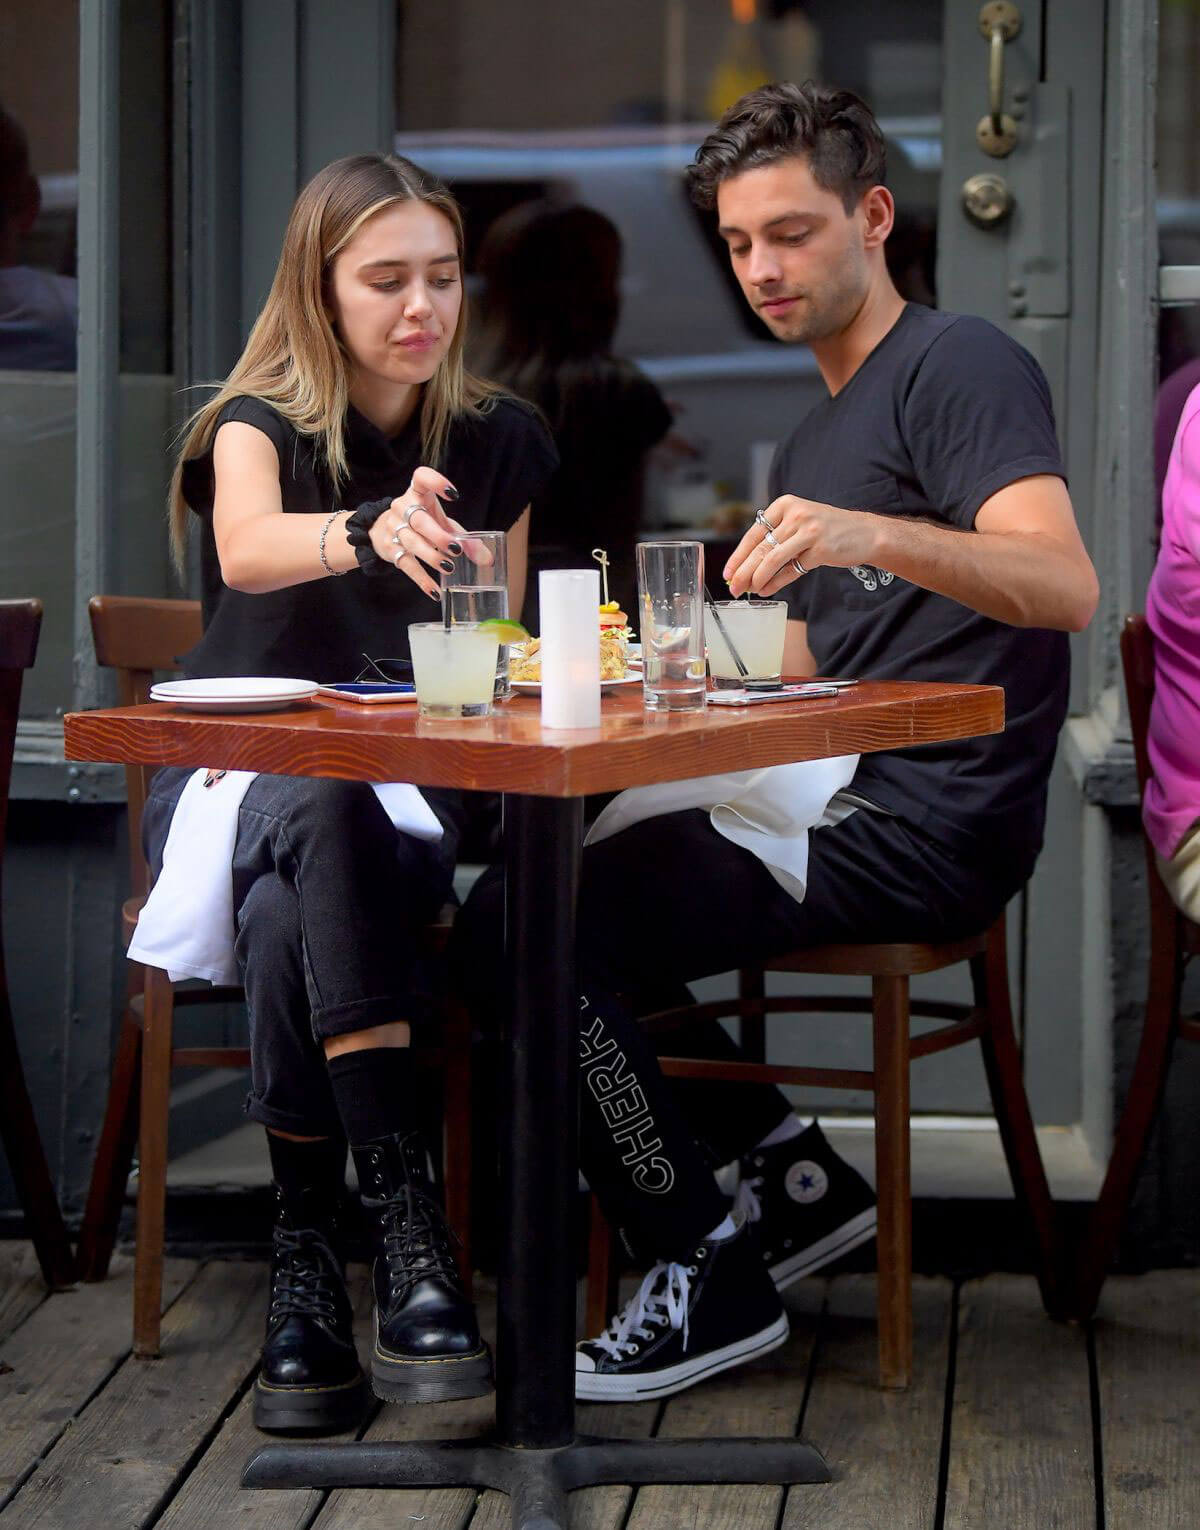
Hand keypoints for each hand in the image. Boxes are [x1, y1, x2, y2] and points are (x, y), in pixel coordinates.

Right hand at [369, 466, 469, 596]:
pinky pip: (406, 565)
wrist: (381, 531)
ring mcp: (393, 528)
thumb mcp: (441, 523)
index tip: (453, 495)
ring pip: (412, 542)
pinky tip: (434, 591)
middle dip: (438, 535)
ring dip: (431, 556)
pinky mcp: (389, 549)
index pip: (421, 478)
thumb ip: (464, 538)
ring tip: (449, 567)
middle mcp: (402, 508)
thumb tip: (488, 560)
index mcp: (417, 493)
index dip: (436, 482)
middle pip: (418, 520)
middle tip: (456, 549)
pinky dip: (421, 579)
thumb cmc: (420, 523)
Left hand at [724, 495, 885, 596]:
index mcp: (786, 504)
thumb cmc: (828, 530)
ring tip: (749, 591)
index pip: (754, 533)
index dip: (738, 555)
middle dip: (743, 571)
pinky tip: (767, 590)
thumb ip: (776, 538)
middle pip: (761, 548)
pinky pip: (791, 570)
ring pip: (773, 559)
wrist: (866, 533)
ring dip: (757, 578)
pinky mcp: (821, 549)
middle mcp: (796, 514)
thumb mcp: (800, 523)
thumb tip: (746, 566)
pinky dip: (776, 582)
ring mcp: (809, 531)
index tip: (727, 572)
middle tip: (733, 588)